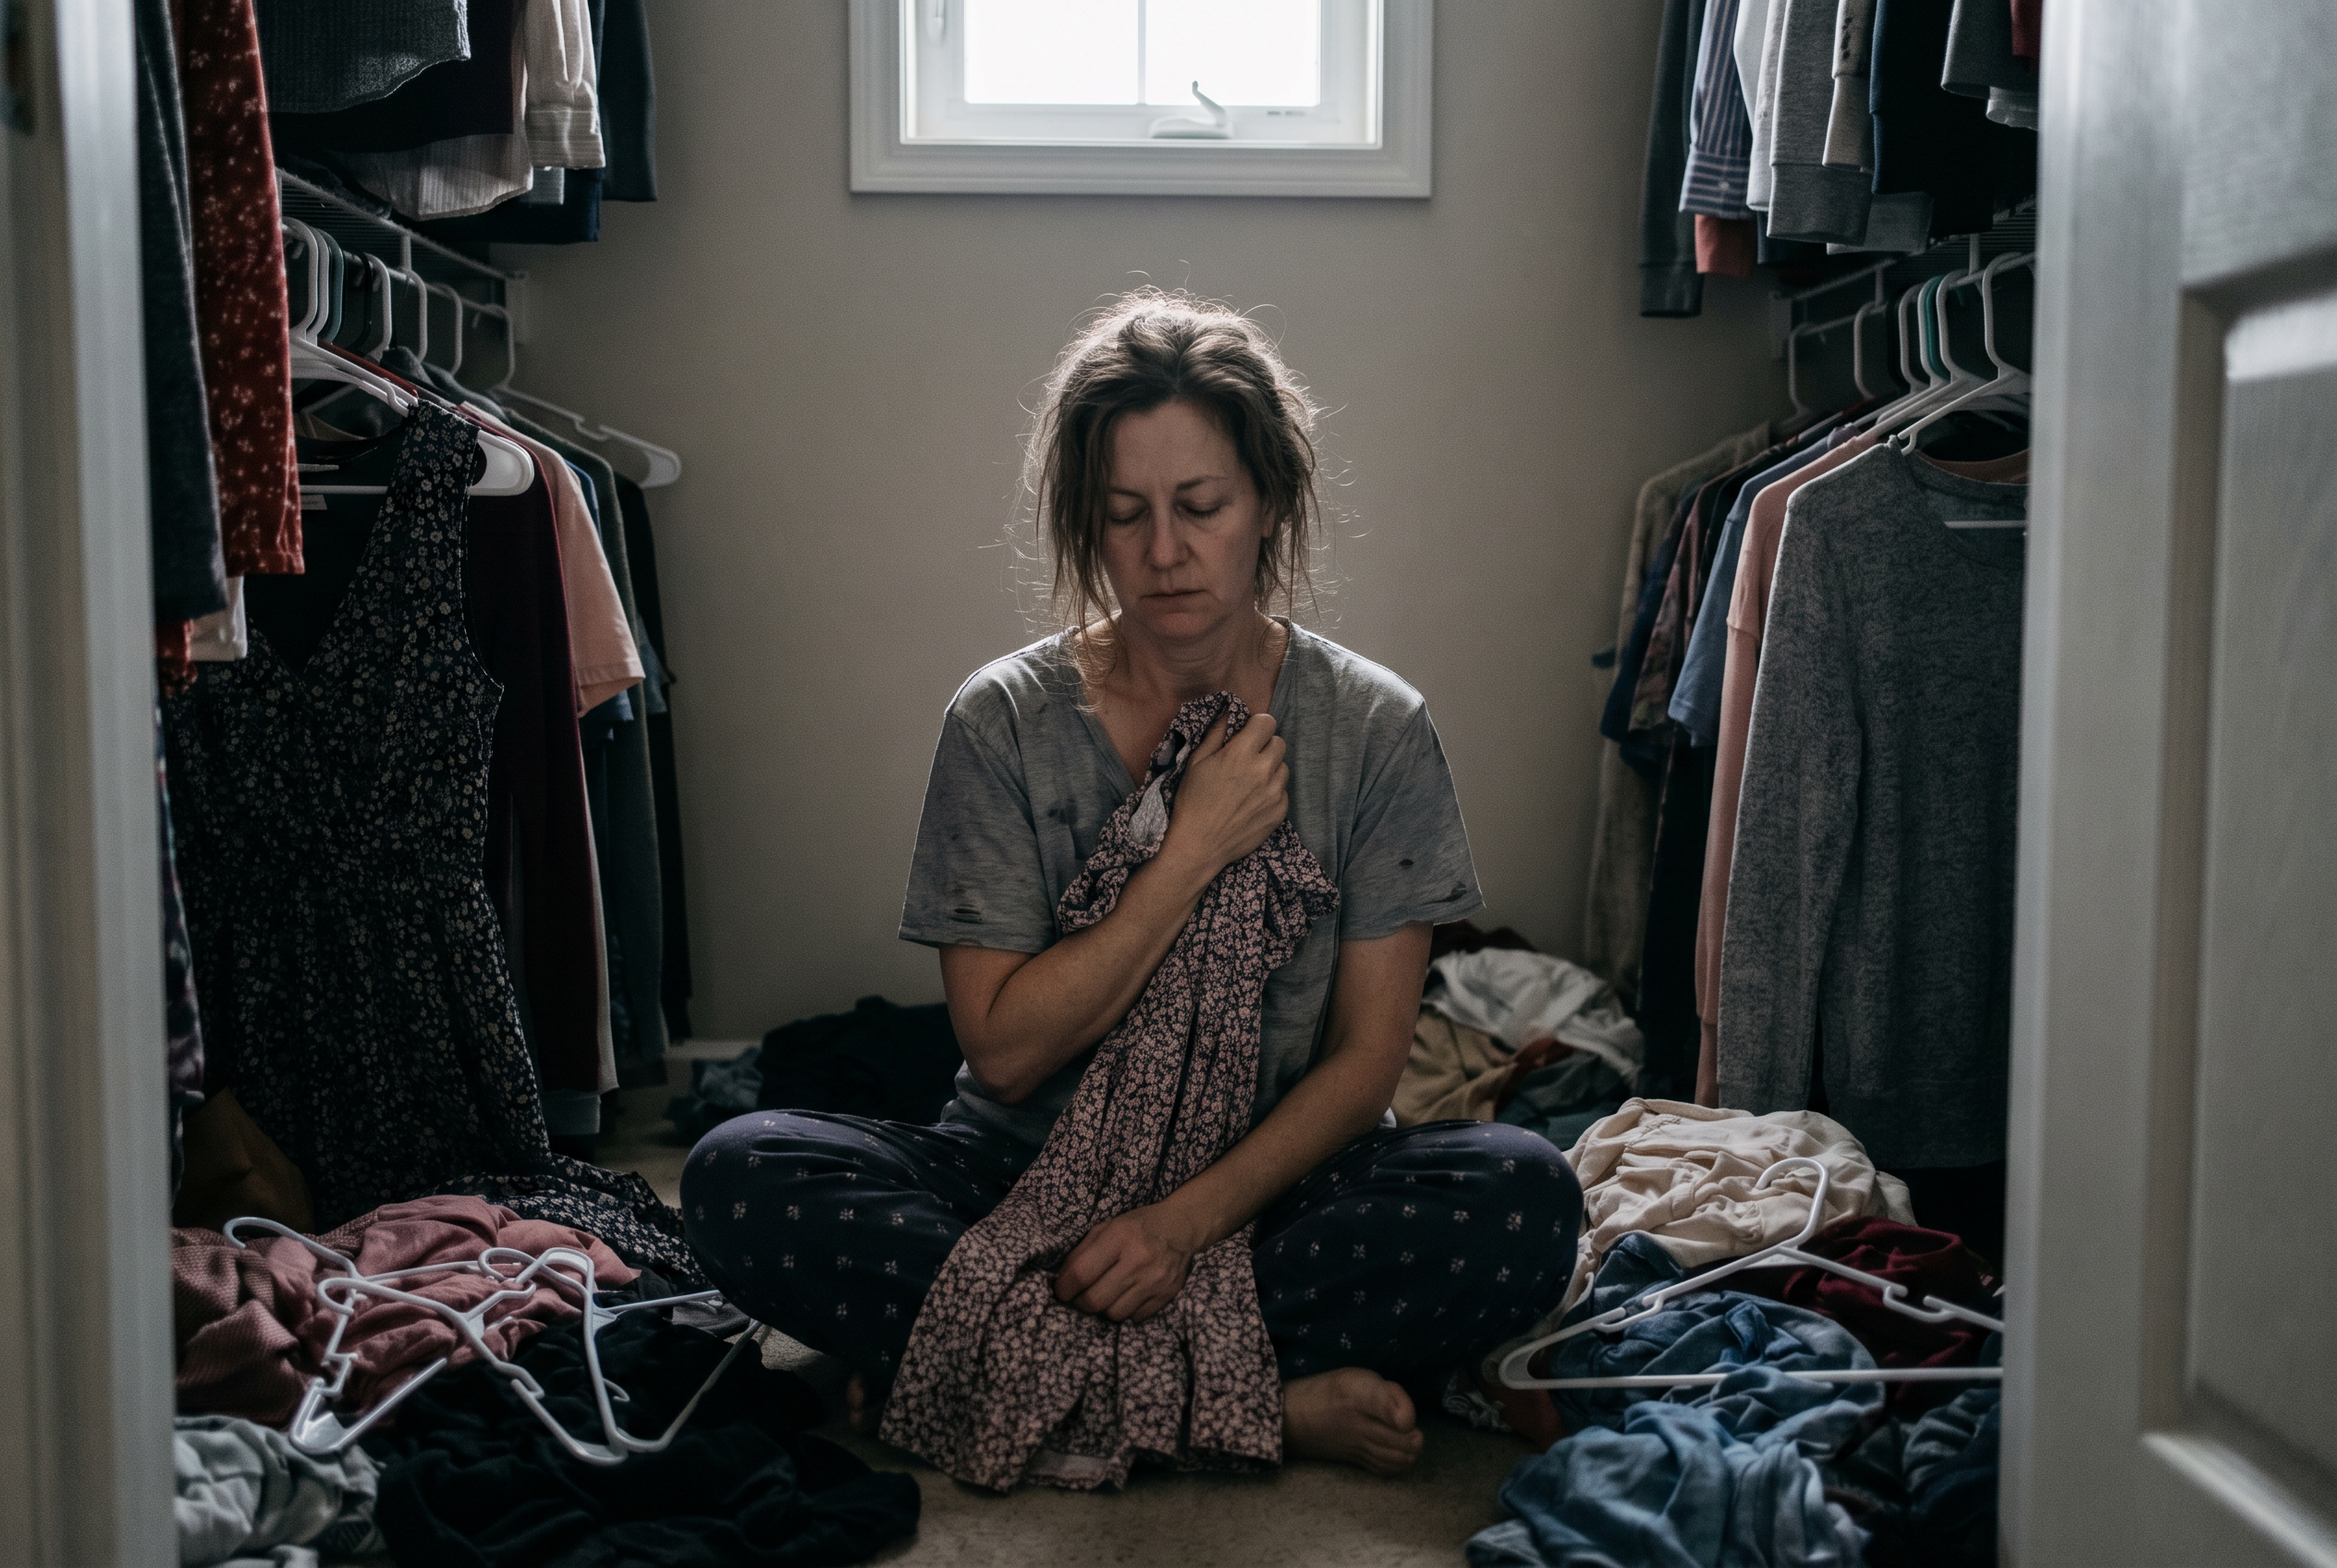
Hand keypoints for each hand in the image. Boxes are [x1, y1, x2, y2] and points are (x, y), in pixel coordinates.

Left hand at [1053, 1203, 1202, 1322]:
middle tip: (1080, 1297)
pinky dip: (1127, 1311)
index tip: (1061, 1291)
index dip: (1064, 1288)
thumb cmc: (1138, 1226)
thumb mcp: (1107, 1226)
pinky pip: (1135, 1317)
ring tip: (1106, 1294)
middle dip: (1081, 1302)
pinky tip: (1127, 1296)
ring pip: (1115, 1313)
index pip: (1082, 1273)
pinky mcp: (1168, 1294)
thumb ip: (1083, 1251)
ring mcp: (1155, 1280)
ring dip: (1105, 1308)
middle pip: (1096, 1300)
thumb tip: (1063, 1281)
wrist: (1182, 1226)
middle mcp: (1138, 1259)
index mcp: (1119, 1237)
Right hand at [1162, 711, 1288, 874]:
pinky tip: (1252, 803)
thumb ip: (1217, 733)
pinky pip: (1283, 792)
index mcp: (1242, 753)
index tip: (1247, 736)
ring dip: (1270, 770)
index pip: (1267, 722)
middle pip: (1279, 743)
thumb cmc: (1192, 801)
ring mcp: (1274, 793)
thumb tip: (1230, 711)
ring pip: (1283, 768)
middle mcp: (1263, 770)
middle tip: (1247, 761)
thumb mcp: (1197, 761)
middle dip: (1265, 747)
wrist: (1199, 844)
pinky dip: (1271, 793)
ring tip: (1249, 784)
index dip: (1257, 726)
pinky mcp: (1280, 812)